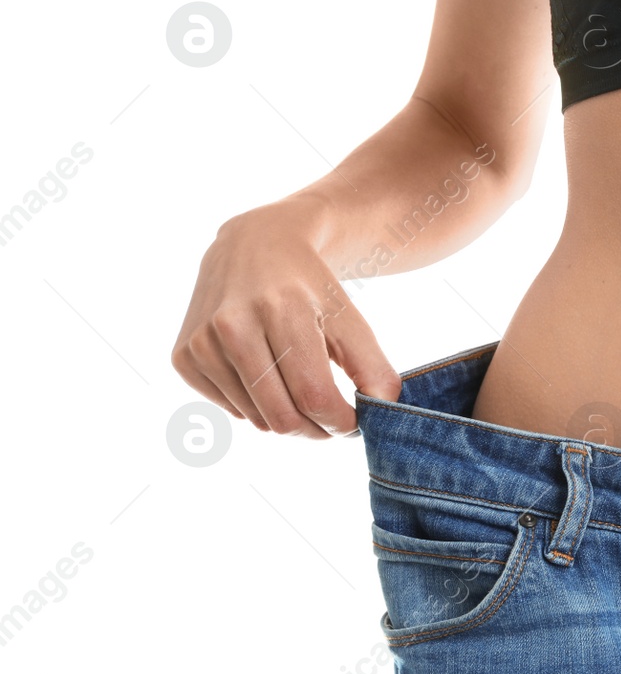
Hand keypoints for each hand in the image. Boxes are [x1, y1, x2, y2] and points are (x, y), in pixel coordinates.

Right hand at [170, 200, 401, 437]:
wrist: (255, 244)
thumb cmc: (310, 286)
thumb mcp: (349, 316)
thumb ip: (372, 365)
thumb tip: (384, 412)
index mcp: (281, 310)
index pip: (314, 395)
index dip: (341, 422)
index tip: (356, 422)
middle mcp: (232, 325)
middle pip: (283, 416)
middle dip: (317, 429)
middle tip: (333, 419)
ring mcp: (201, 343)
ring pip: (258, 419)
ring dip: (288, 417)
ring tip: (301, 385)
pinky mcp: (183, 357)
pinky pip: (232, 410)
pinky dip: (258, 405)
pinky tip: (267, 372)